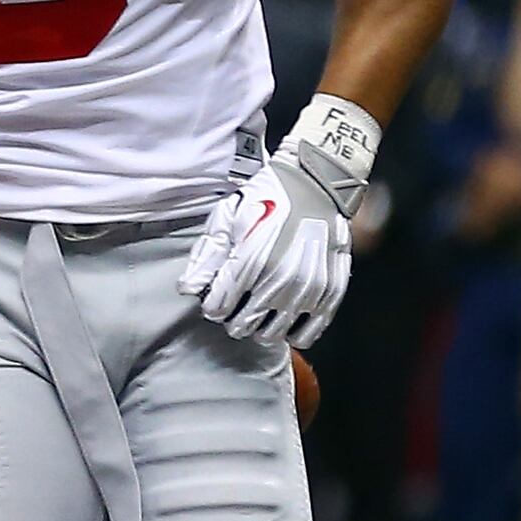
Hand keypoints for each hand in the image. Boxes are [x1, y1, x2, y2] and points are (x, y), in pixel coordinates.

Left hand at [184, 147, 353, 347]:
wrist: (316, 184)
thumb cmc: (267, 198)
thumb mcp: (227, 218)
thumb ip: (206, 256)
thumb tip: (189, 289)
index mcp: (249, 262)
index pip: (217, 310)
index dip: (212, 304)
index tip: (216, 294)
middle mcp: (279, 282)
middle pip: (241, 327)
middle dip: (232, 317)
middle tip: (237, 301)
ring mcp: (307, 291)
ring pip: (271, 336)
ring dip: (259, 326)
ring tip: (260, 307)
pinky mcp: (330, 294)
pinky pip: (308, 335)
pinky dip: (292, 332)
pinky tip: (284, 317)